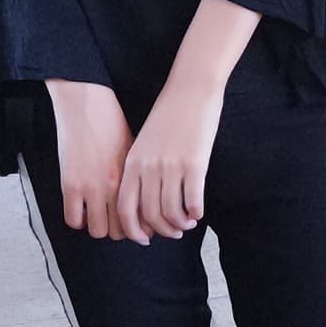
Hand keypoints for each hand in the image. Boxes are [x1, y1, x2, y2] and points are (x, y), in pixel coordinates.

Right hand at [45, 80, 133, 240]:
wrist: (86, 103)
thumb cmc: (111, 122)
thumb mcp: (133, 150)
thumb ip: (137, 177)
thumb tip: (143, 199)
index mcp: (132, 178)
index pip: (141, 218)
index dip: (141, 227)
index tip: (139, 226)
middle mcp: (114, 187)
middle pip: (120, 231)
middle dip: (121, 230)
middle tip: (117, 223)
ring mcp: (91, 188)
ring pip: (98, 231)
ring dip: (99, 226)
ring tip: (99, 216)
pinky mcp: (70, 185)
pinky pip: (73, 219)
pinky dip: (78, 219)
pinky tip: (82, 209)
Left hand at [117, 76, 223, 244]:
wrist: (190, 88)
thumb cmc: (169, 115)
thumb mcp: (145, 142)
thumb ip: (141, 168)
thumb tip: (145, 202)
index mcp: (133, 162)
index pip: (126, 208)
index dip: (134, 229)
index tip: (145, 238)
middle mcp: (149, 167)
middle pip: (151, 215)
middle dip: (163, 231)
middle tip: (175, 232)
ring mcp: (172, 166)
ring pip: (172, 212)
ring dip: (181, 224)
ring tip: (189, 222)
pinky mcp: (195, 163)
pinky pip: (193, 200)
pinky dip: (196, 212)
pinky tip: (199, 212)